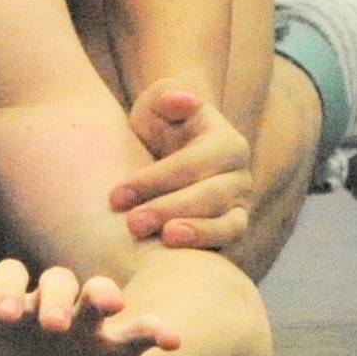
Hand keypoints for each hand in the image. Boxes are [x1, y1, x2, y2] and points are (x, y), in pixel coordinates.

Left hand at [0, 263, 178, 355]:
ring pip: (99, 294)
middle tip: (52, 326)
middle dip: (58, 297)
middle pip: (59, 280)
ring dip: (105, 295)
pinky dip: (156, 330)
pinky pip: (138, 334)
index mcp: (9, 299)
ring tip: (112, 306)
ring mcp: (84, 327)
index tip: (4, 317)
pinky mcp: (112, 353)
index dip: (8, 289)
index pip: (11, 275)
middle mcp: (48, 304)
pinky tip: (172, 340)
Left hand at [110, 79, 251, 249]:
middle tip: (132, 224)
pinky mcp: (233, 231)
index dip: (153, 180)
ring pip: (228, 225)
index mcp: (227, 142)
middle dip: (168, 210)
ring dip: (194, 235)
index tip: (115, 195)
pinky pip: (226, 246)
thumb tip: (181, 99)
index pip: (191, 164)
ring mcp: (240, 206)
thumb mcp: (159, 102)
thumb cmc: (162, 124)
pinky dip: (203, 251)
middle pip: (209, 196)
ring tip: (163, 240)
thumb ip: (167, 97)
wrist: (171, 149)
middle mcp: (240, 176)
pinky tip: (172, 257)